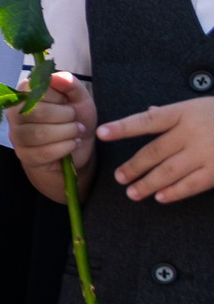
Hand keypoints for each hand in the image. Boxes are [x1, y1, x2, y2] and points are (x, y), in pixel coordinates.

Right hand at [11, 70, 94, 176]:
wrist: (78, 148)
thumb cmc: (75, 119)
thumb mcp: (79, 98)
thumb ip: (70, 84)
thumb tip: (57, 77)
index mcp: (24, 94)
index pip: (34, 91)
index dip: (57, 97)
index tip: (66, 101)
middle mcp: (14, 114)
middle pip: (35, 112)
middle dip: (64, 116)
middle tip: (75, 119)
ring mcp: (17, 136)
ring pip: (38, 134)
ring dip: (66, 133)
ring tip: (76, 132)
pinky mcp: (24, 155)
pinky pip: (43, 152)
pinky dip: (65, 148)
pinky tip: (72, 144)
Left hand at [99, 96, 213, 203]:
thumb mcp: (200, 105)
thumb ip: (174, 112)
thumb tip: (149, 111)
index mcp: (185, 112)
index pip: (147, 121)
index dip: (123, 127)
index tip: (101, 133)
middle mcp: (192, 132)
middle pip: (154, 151)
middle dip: (134, 166)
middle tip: (119, 177)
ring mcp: (206, 152)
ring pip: (169, 171)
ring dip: (148, 183)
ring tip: (132, 193)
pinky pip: (192, 184)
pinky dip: (174, 192)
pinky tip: (160, 197)